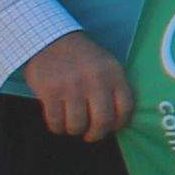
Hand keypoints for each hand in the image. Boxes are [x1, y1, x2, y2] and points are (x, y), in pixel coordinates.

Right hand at [21, 34, 135, 141]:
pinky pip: (56, 122)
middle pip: (102, 121)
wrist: (49, 39)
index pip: (125, 108)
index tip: (112, 127)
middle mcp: (95, 80)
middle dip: (96, 134)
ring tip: (72, 124)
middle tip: (90, 135)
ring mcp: (72, 86)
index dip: (119, 124)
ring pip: (77, 125)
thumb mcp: (106, 64)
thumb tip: (117, 120)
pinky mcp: (50, 91)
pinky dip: (57, 127)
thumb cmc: (81, 57)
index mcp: (113, 73)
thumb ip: (113, 87)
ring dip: (74, 130)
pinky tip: (58, 122)